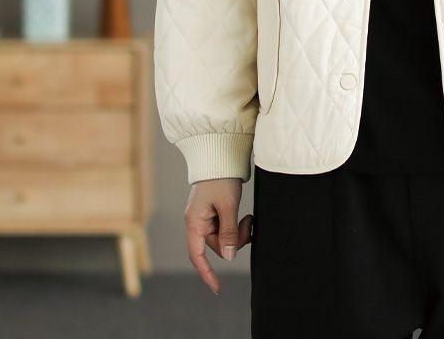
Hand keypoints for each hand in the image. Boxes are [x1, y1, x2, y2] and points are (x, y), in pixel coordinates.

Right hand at [184, 178, 252, 294]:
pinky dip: (237, 226)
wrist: (221, 156)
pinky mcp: (215, 211)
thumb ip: (228, 232)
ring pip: (224, 237)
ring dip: (238, 232)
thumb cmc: (221, 179)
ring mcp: (206, 217)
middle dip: (234, 241)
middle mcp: (197, 222)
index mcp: (194, 222)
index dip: (207, 273)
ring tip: (248, 218)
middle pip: (216, 246)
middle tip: (249, 224)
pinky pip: (226, 227)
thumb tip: (229, 257)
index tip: (217, 288)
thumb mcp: (228, 206)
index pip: (197, 255)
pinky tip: (246, 217)